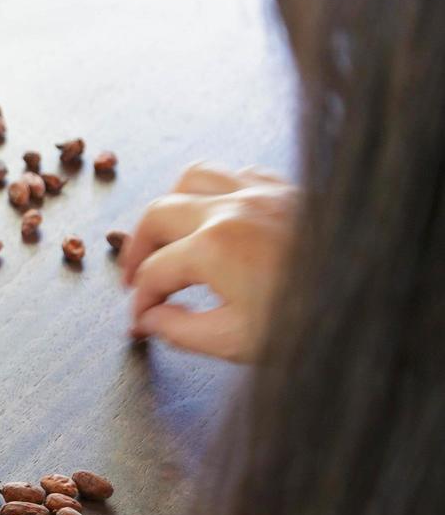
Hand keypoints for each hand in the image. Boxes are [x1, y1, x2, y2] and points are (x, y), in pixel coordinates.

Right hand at [120, 161, 296, 361]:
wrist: (379, 300)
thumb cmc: (313, 322)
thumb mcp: (236, 341)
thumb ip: (181, 331)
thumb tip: (150, 320)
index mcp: (213, 247)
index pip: (153, 273)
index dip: (139, 301)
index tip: (139, 321)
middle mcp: (232, 208)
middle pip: (157, 214)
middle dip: (137, 249)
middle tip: (136, 279)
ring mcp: (262, 192)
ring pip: (193, 178)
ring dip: (171, 206)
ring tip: (168, 236)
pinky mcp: (289, 190)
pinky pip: (236, 173)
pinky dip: (215, 190)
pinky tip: (217, 215)